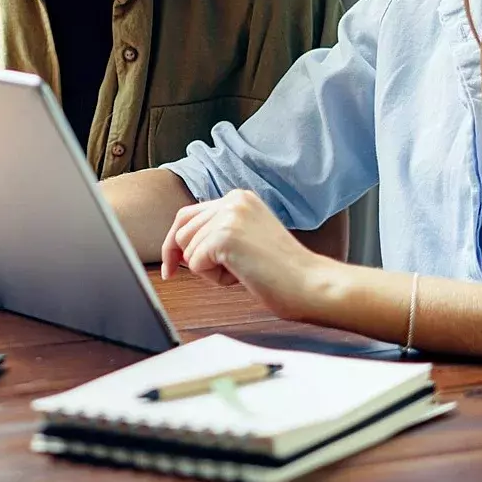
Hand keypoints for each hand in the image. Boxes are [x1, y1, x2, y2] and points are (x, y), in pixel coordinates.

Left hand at [160, 190, 335, 320]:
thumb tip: (176, 247)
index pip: (187, 215)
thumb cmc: (282, 271)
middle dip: (190, 258)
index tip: (170, 267)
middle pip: (181, 231)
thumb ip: (216, 233)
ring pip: (186, 249)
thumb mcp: (245, 239)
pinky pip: (195, 264)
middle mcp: (232, 200)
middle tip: (221, 275)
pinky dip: (214, 277)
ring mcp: (229, 216)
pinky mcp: (226, 236)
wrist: (310, 284)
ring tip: (243, 270)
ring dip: (208, 269)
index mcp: (239, 197)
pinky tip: (242, 275)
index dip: (175, 243)